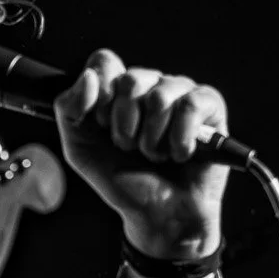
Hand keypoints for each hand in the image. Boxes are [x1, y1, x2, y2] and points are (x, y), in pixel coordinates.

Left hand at [53, 48, 229, 255]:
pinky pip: (190, 105)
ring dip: (152, 140)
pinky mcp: (210, 106)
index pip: (104, 62)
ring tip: (156, 155)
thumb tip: (89, 76)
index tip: (102, 128)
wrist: (157, 215)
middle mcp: (150, 86)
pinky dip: (180, 140)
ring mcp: (180, 93)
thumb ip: (68, 109)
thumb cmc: (122, 181)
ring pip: (160, 96)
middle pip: (130, 81)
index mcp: (118, 91)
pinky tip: (181, 154)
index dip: (100, 99)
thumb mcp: (79, 149)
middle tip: (130, 148)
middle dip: (124, 127)